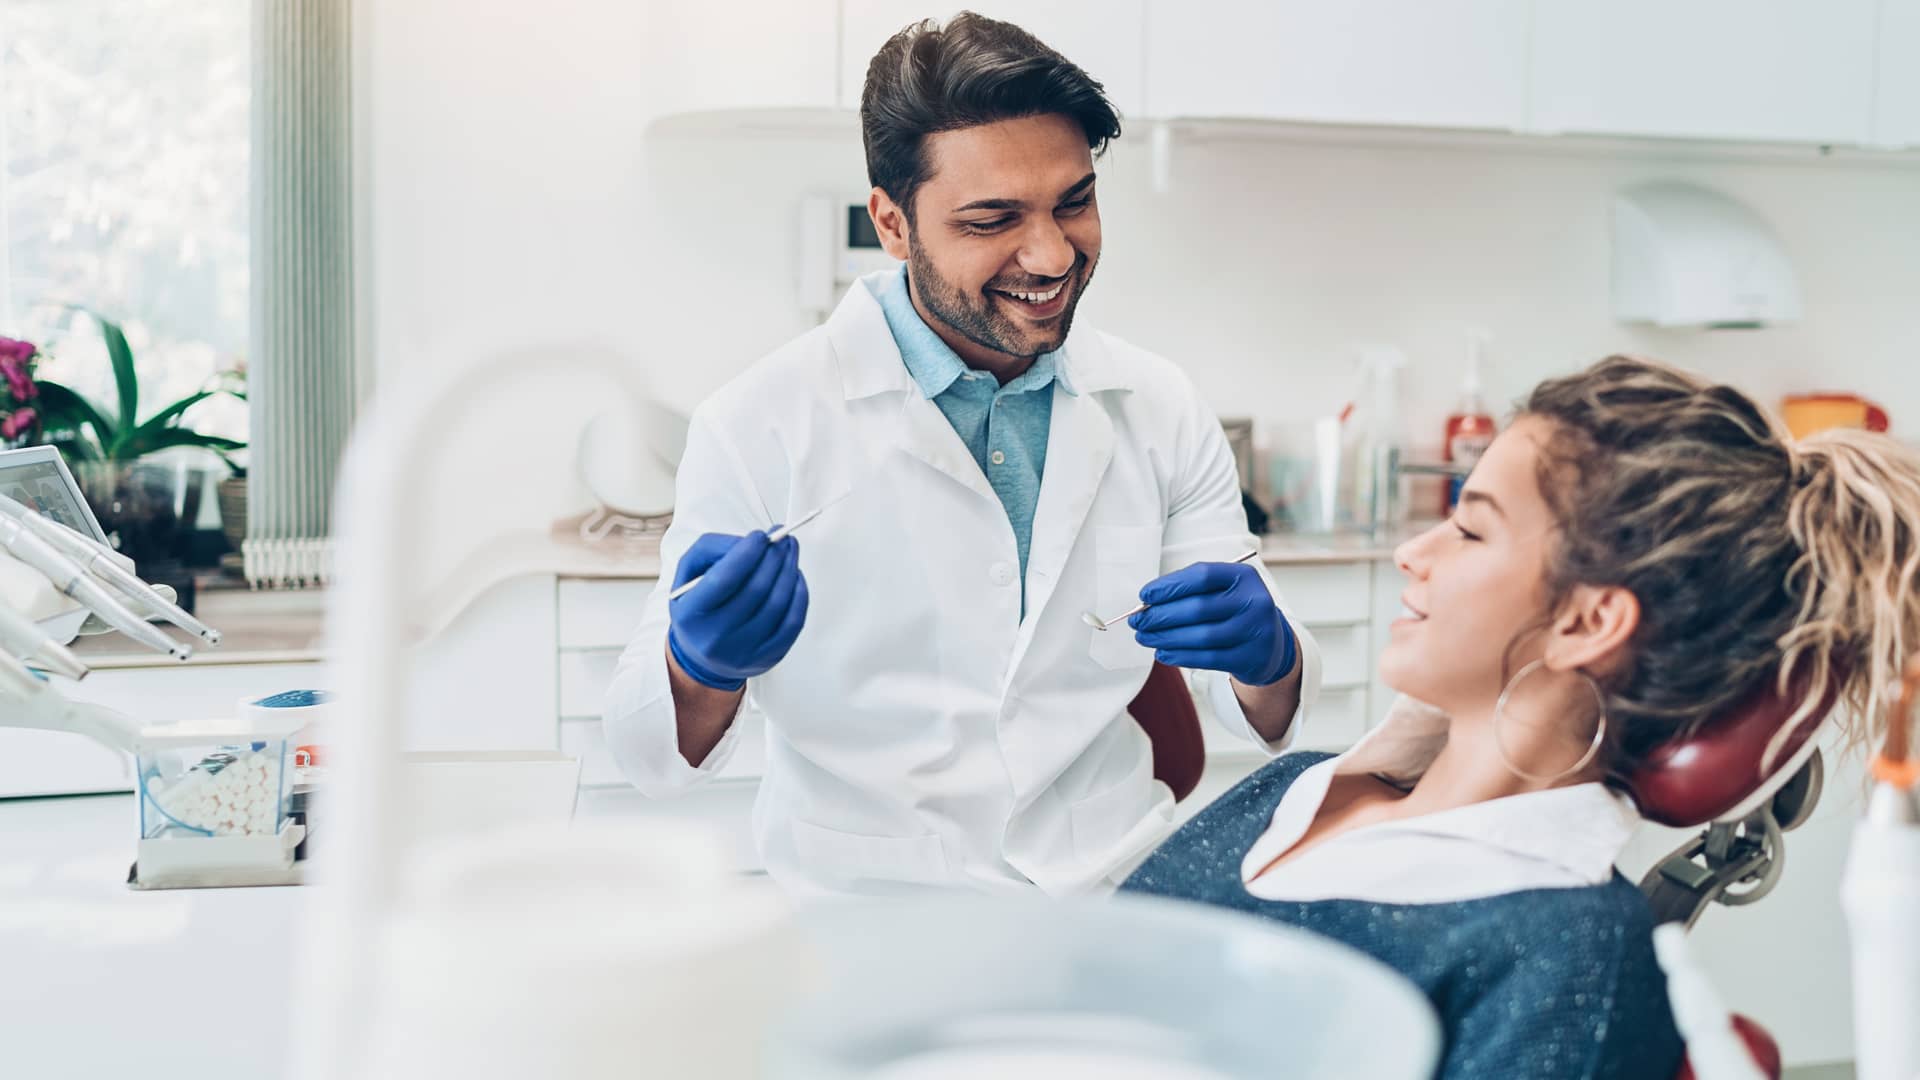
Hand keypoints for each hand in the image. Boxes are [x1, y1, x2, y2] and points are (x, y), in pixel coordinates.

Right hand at [667, 531, 809, 690]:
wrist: (701, 656)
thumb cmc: (697, 607)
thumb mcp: (688, 574)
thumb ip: (712, 549)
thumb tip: (749, 542)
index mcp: (691, 615)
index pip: (724, 579)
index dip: (746, 553)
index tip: (760, 536)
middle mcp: (715, 637)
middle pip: (756, 589)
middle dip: (773, 557)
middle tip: (782, 538)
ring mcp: (743, 652)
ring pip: (778, 604)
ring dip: (789, 571)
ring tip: (789, 552)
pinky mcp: (768, 658)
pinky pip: (793, 622)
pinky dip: (799, 594)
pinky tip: (794, 578)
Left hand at [1130, 560, 1295, 686]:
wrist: (1270, 645)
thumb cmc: (1234, 611)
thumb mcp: (1223, 591)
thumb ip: (1190, 592)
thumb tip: (1147, 603)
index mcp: (1243, 577)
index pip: (1202, 576)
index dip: (1170, 586)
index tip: (1144, 596)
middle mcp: (1254, 601)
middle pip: (1198, 608)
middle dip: (1160, 615)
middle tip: (1137, 621)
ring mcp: (1255, 631)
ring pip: (1201, 636)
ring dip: (1165, 637)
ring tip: (1144, 637)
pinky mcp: (1250, 658)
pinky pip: (1208, 659)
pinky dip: (1180, 656)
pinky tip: (1162, 653)